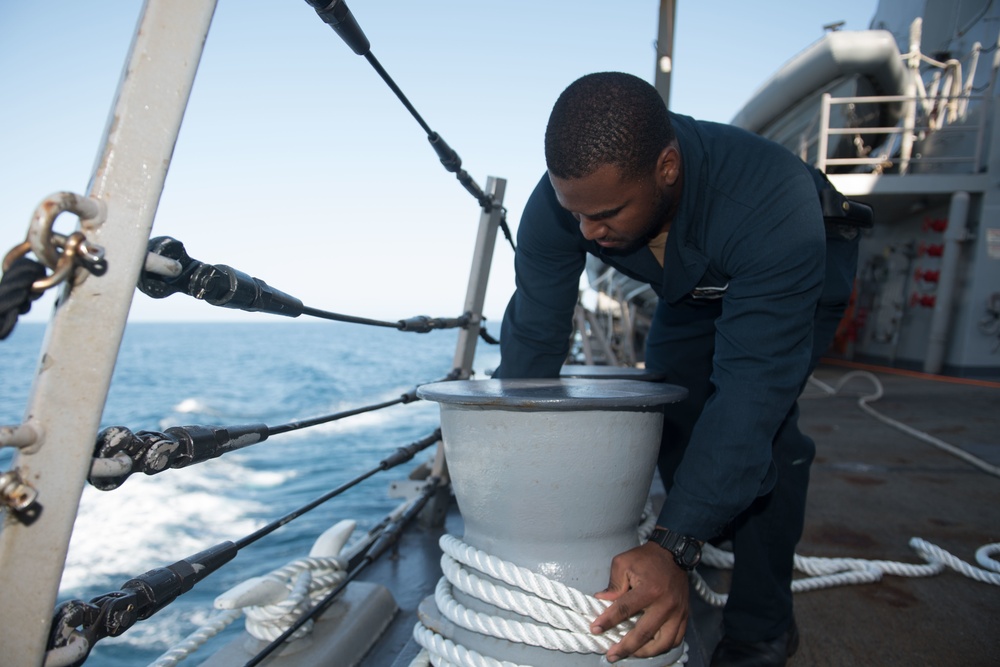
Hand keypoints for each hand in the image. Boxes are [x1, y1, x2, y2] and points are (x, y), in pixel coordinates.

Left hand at [590, 541, 689, 662]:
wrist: (674, 553)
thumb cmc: (646, 558)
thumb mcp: (623, 563)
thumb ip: (613, 584)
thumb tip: (601, 602)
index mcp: (649, 590)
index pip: (624, 609)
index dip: (608, 621)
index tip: (595, 629)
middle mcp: (665, 604)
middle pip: (644, 634)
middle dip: (625, 648)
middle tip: (611, 655)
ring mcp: (677, 612)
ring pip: (663, 643)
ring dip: (645, 652)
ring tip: (630, 654)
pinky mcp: (684, 615)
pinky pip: (676, 640)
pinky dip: (662, 648)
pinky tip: (649, 648)